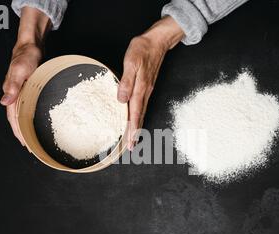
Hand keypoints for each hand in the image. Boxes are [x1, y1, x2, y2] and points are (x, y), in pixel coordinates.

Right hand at [1, 43, 41, 144]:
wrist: (31, 46)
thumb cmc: (26, 56)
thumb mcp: (20, 69)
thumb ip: (13, 85)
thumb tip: (4, 101)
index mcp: (12, 93)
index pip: (13, 118)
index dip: (18, 132)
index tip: (25, 144)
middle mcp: (16, 95)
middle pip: (17, 119)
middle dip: (23, 134)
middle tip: (31, 147)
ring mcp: (22, 93)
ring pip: (23, 114)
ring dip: (27, 126)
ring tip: (33, 138)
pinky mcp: (29, 90)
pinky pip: (28, 107)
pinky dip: (31, 116)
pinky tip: (36, 120)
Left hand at [118, 16, 183, 150]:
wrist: (157, 42)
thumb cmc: (142, 50)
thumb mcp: (131, 62)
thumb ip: (126, 82)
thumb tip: (121, 99)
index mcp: (140, 89)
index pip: (135, 113)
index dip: (132, 129)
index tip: (131, 141)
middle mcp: (145, 93)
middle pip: (140, 117)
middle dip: (136, 133)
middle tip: (132, 146)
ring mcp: (147, 91)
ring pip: (142, 113)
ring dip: (138, 127)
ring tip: (134, 138)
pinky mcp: (147, 87)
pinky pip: (142, 106)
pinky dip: (139, 117)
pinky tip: (136, 119)